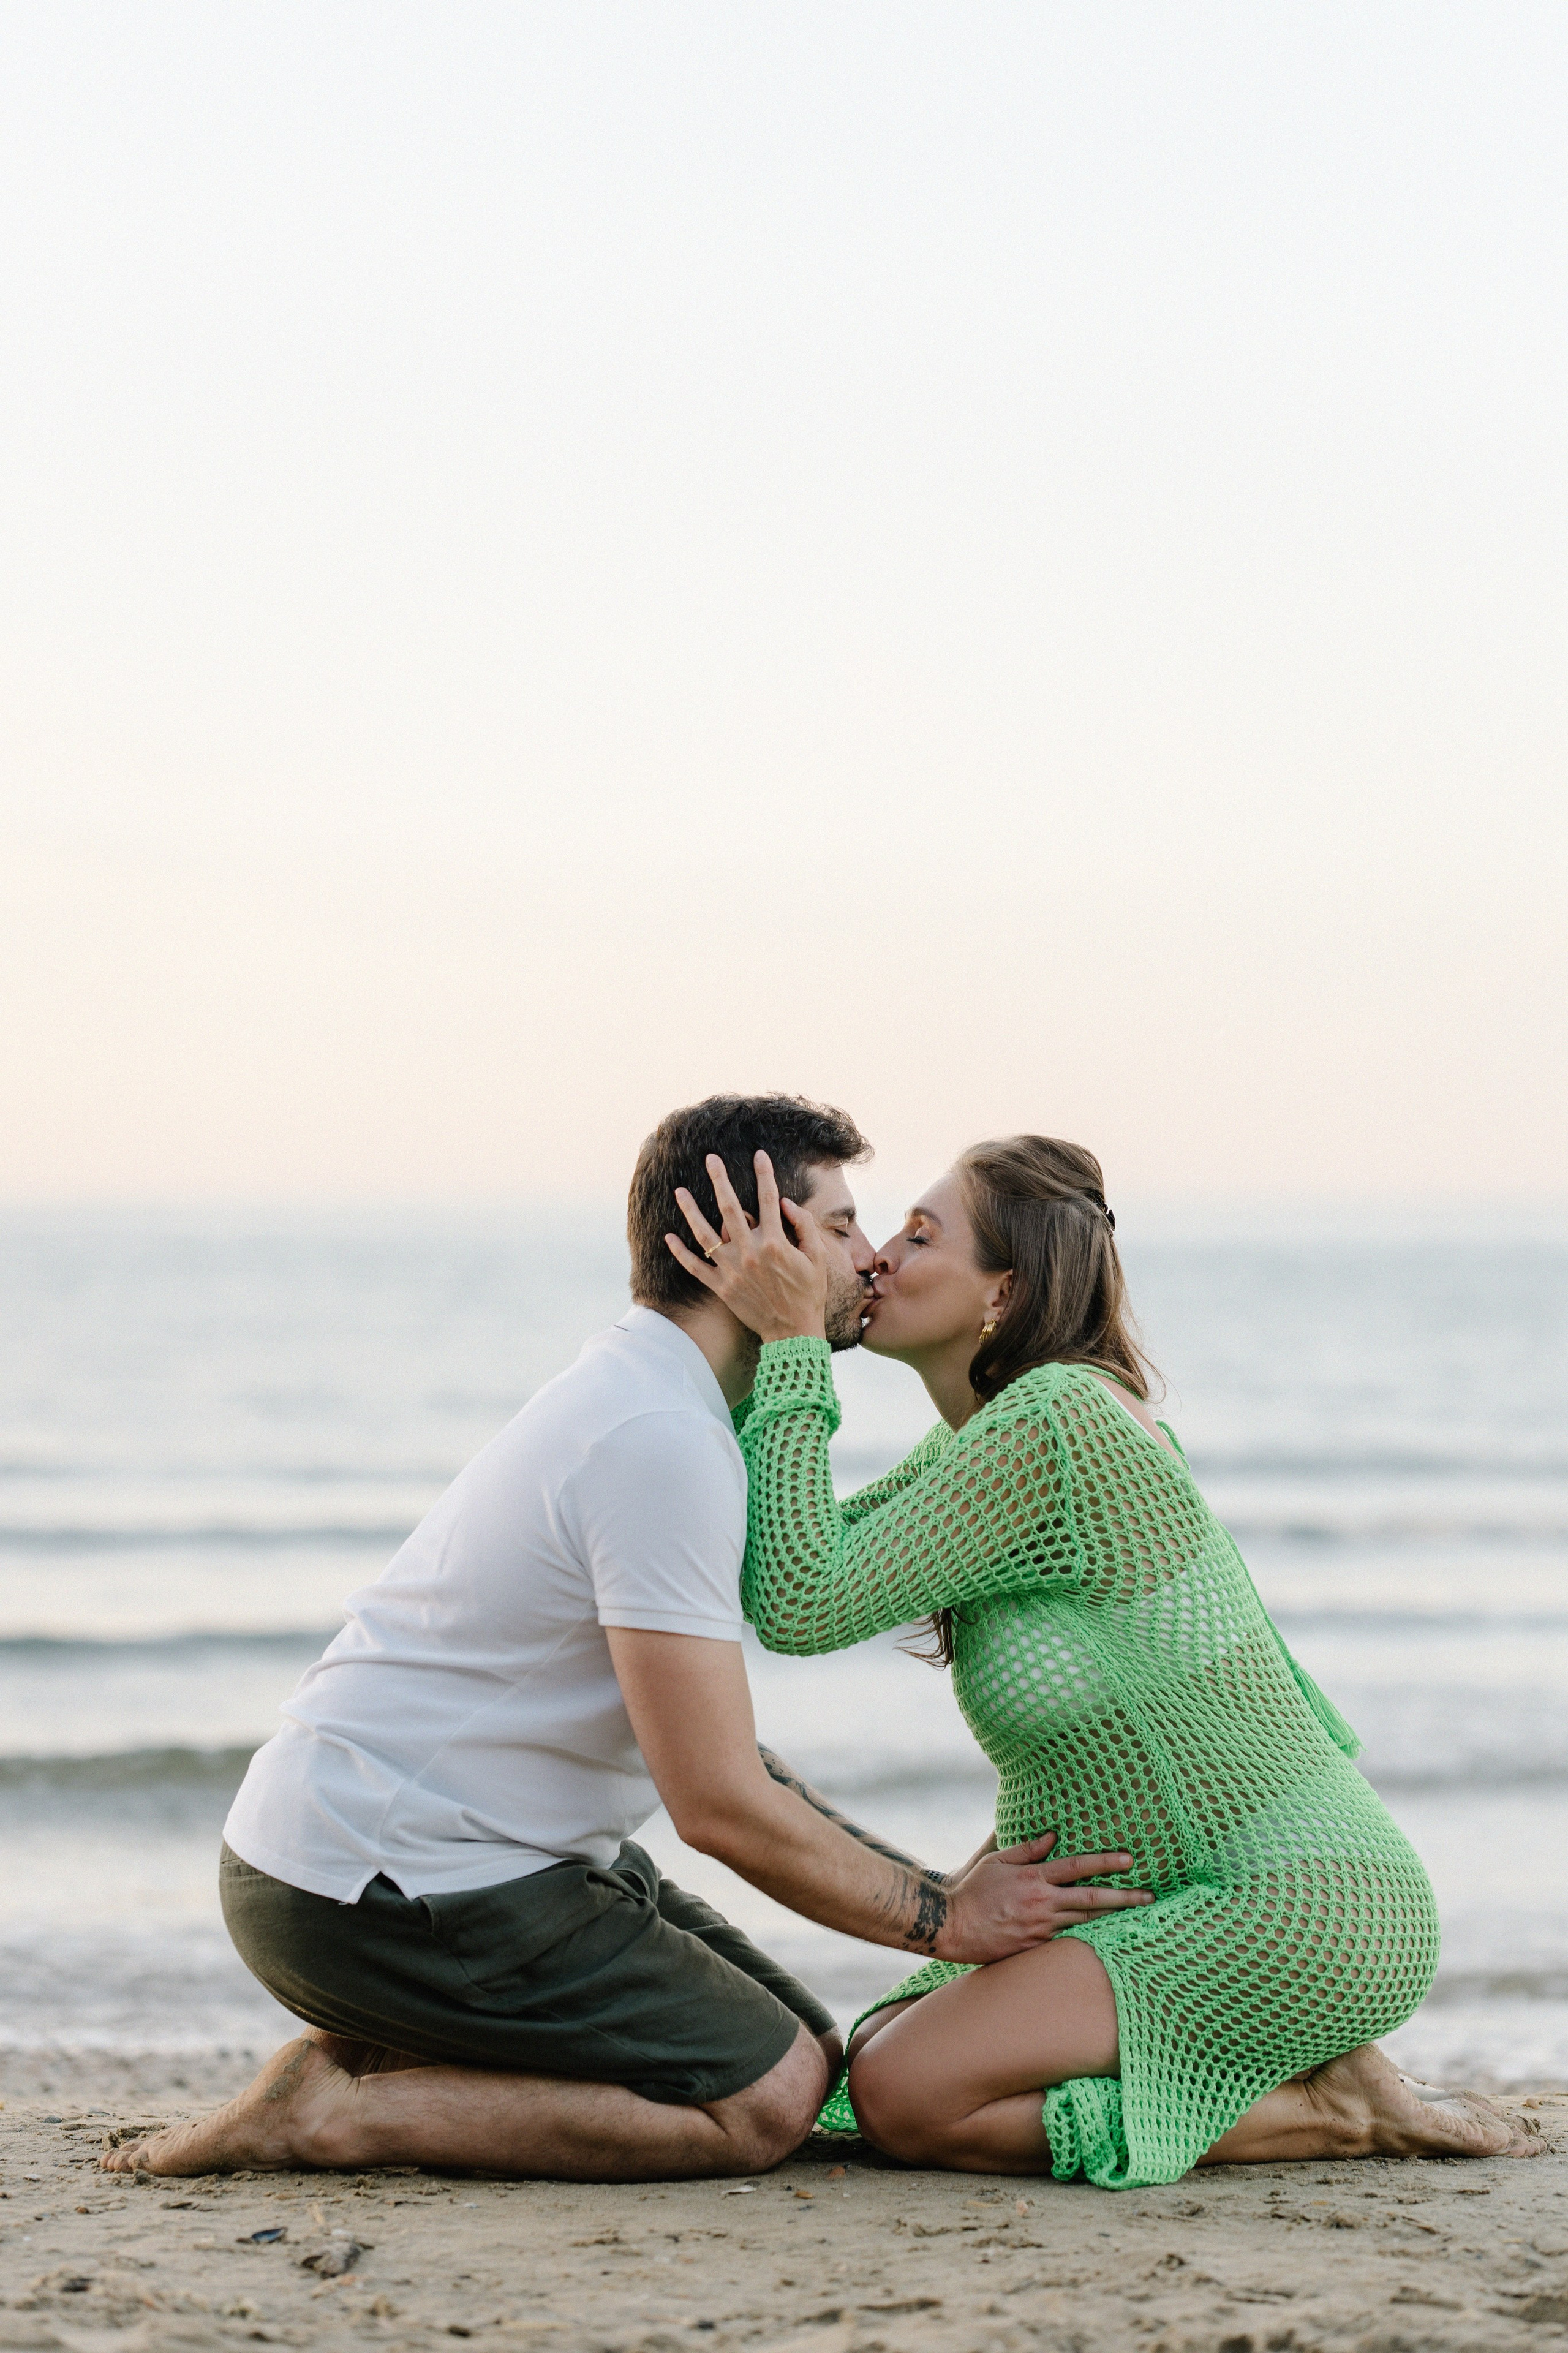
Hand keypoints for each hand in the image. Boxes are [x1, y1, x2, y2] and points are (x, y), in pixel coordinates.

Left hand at [665, 1150, 829, 1343]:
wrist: (794, 1331)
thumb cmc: (808, 1293)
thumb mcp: (817, 1257)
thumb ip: (804, 1226)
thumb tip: (785, 1202)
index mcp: (775, 1243)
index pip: (768, 1199)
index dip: (764, 1174)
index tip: (759, 1154)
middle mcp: (750, 1253)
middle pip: (730, 1208)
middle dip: (720, 1180)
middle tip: (710, 1158)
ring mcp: (732, 1271)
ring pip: (705, 1235)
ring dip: (690, 1211)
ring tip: (678, 1190)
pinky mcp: (721, 1288)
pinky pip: (695, 1268)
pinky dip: (680, 1253)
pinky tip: (668, 1236)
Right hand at [935, 1833, 1152, 1963]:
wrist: (951, 1927)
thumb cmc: (973, 1890)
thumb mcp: (997, 1861)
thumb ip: (1027, 1849)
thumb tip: (1053, 1837)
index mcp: (1034, 1879)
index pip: (1078, 1867)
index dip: (1105, 1862)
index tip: (1129, 1860)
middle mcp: (1042, 1904)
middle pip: (1092, 1901)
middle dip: (1124, 1898)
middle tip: (1150, 1896)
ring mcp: (1041, 1930)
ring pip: (1085, 1925)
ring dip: (1113, 1920)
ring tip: (1137, 1917)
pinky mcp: (1036, 1949)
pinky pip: (1068, 1942)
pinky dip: (1088, 1938)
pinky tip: (1107, 1938)